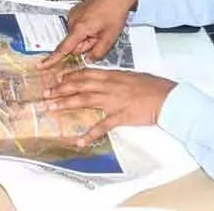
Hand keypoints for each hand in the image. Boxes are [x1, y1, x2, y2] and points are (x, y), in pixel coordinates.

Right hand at [38, 0, 137, 68]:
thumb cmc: (114, 12)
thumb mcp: (110, 38)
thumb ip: (97, 53)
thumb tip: (89, 59)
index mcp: (80, 28)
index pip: (64, 48)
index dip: (52, 59)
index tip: (42, 65)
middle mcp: (73, 20)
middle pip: (74, 44)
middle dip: (86, 45)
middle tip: (100, 36)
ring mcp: (73, 15)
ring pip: (76, 36)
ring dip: (87, 36)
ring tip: (100, 27)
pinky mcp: (75, 12)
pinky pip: (78, 27)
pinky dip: (86, 29)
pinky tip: (96, 22)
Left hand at [42, 68, 175, 146]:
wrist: (168, 97)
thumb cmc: (153, 87)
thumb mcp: (131, 77)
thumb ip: (115, 79)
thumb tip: (104, 80)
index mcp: (111, 75)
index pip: (84, 73)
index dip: (68, 76)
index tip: (55, 79)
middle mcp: (108, 85)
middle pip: (78, 85)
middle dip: (59, 89)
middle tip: (44, 93)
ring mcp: (113, 100)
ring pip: (84, 100)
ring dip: (65, 104)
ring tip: (50, 108)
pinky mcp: (120, 116)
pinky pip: (102, 126)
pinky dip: (90, 134)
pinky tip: (79, 140)